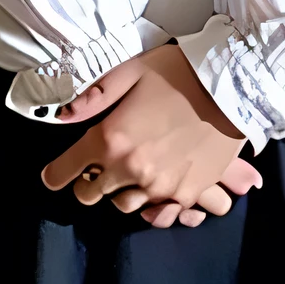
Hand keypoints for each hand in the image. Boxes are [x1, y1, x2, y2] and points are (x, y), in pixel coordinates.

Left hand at [42, 45, 260, 228]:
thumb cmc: (179, 72)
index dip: (56, 174)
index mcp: (112, 138)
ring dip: (119, 191)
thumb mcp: (131, 71)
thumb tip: (63, 114)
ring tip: (127, 172)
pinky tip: (154, 182)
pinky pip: (157, 212)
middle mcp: (131, 169)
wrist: (231, 86)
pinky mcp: (185, 194)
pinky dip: (150, 201)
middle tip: (95, 168)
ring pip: (123, 205)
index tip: (53, 175)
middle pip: (92, 194)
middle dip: (88, 182)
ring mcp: (159, 186)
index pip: (68, 169)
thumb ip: (94, 95)